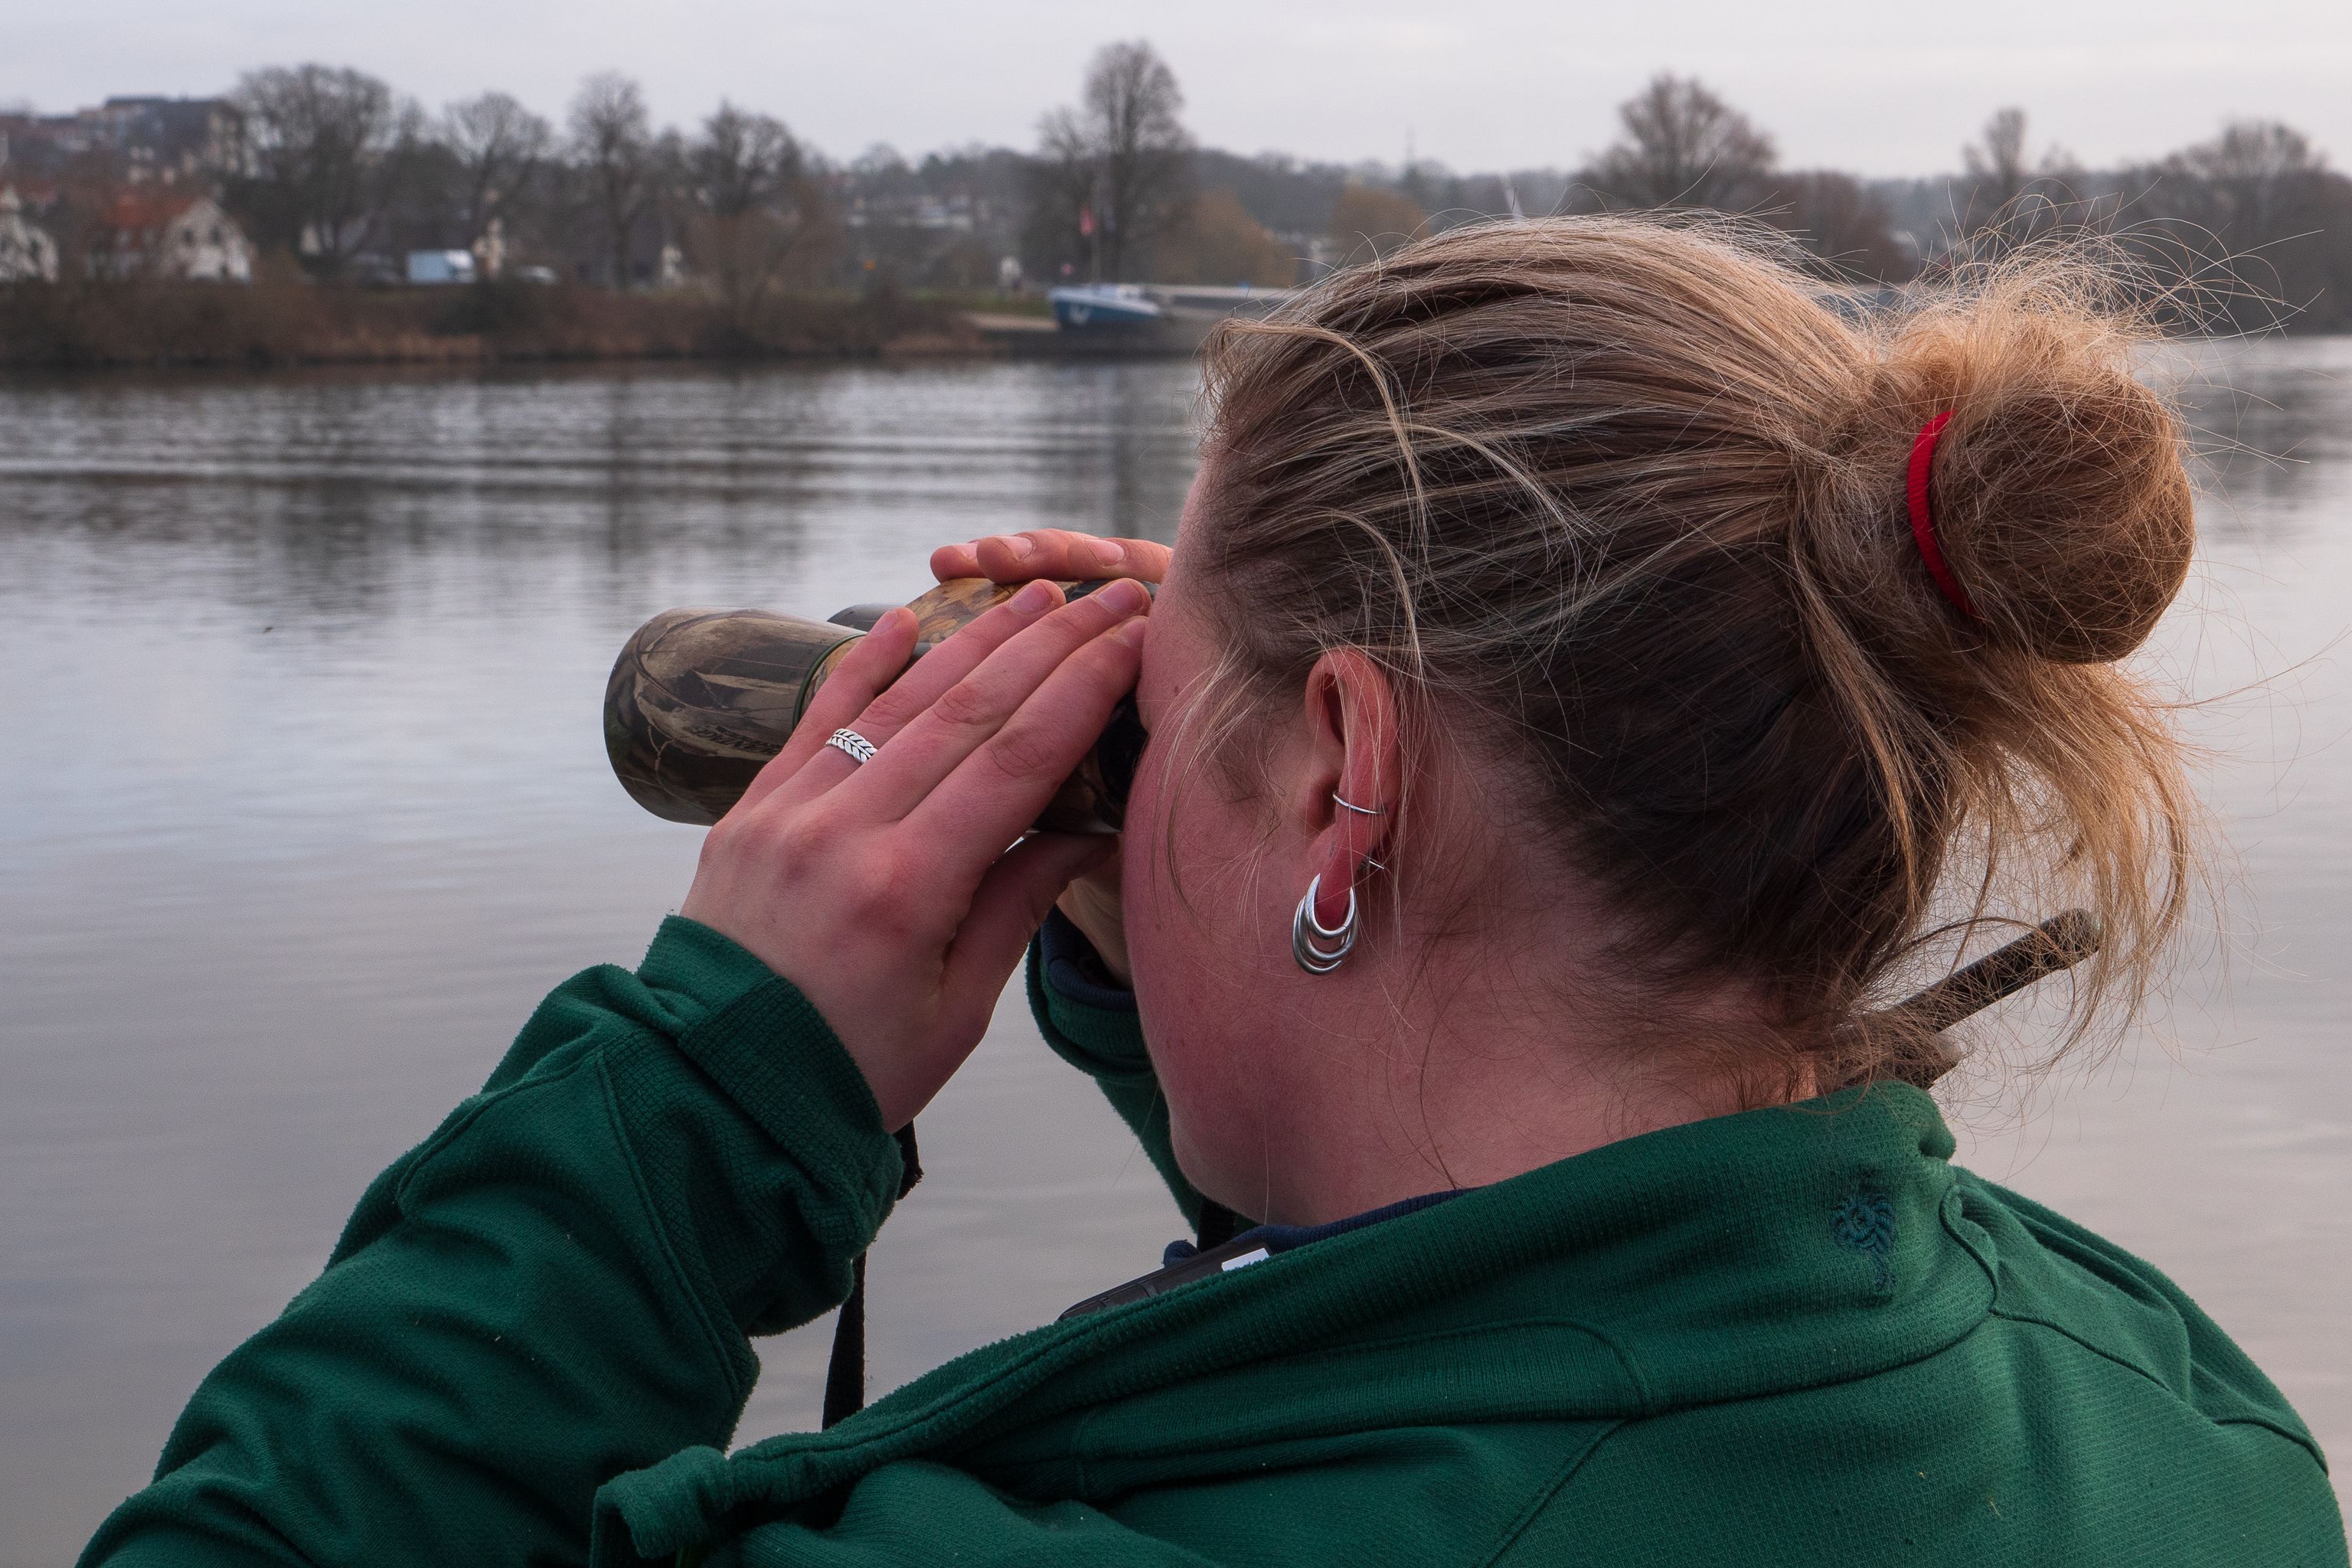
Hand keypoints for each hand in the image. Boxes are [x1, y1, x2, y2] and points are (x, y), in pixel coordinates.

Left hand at [680, 577, 1151, 1127]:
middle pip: (967, 711)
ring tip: (1035, 593)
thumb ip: (1016, 907)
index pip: (1016, 760)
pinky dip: (863, 663)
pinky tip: (907, 617)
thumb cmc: (849, 1070)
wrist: (712, 1094)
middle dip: (1049, 644)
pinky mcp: (749, 812)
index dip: (1083, 690)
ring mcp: (788, 814)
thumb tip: (1084, 829)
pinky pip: (817, 718)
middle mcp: (844, 834)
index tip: (1133, 642)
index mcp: (907, 891)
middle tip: (1108, 598)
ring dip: (973, 638)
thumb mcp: (957, 1012)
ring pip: (897, 701)